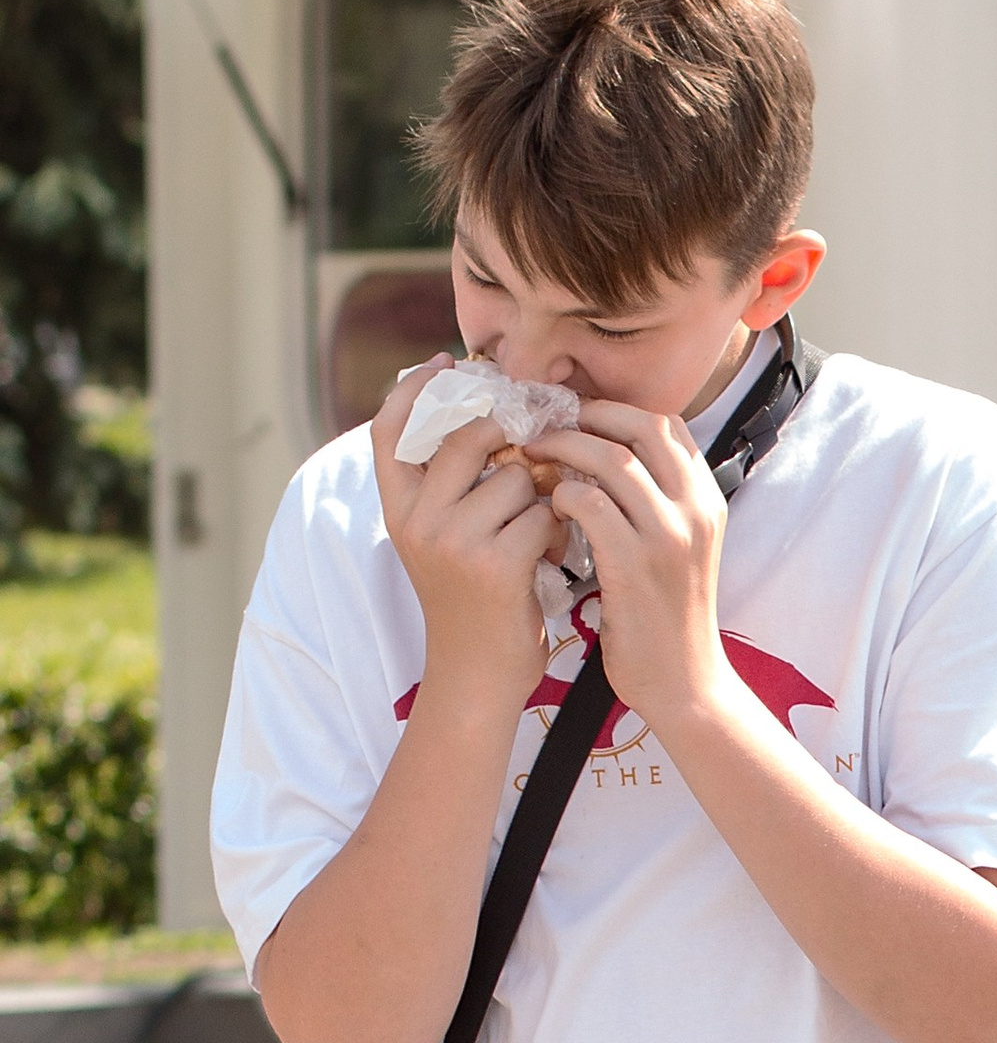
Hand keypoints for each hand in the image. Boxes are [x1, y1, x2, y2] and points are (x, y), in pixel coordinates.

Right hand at [370, 360, 561, 715]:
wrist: (478, 679)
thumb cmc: (472, 605)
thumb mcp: (443, 541)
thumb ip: (451, 487)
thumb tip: (488, 418)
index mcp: (398, 511)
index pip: (391, 429)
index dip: (415, 389)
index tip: (448, 363)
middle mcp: (418, 521)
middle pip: (467, 437)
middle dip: (511, 440)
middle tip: (538, 446)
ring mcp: (453, 542)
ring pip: (516, 476)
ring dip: (542, 497)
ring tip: (543, 532)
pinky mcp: (495, 565)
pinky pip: (542, 514)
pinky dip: (558, 531)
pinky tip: (554, 556)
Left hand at [541, 400, 731, 735]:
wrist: (684, 684)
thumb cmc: (668, 620)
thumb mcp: (678, 550)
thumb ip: (656, 504)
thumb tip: (605, 460)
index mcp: (707, 501)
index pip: (666, 424)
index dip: (617, 410)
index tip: (578, 416)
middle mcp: (696, 510)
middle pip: (640, 426)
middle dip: (587, 417)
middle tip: (545, 426)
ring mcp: (668, 536)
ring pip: (610, 458)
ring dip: (563, 451)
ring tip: (534, 459)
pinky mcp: (635, 565)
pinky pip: (589, 504)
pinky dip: (562, 496)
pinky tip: (549, 509)